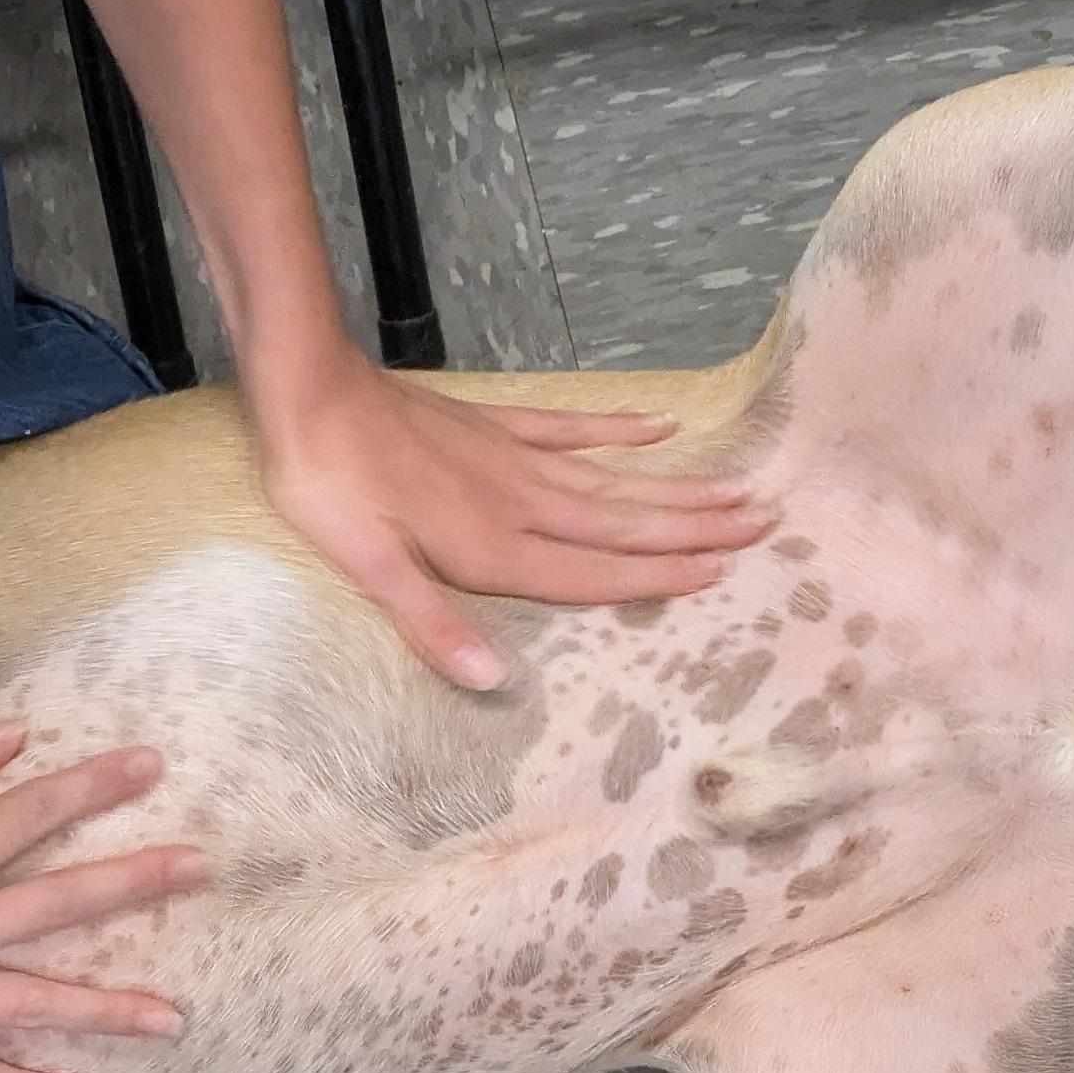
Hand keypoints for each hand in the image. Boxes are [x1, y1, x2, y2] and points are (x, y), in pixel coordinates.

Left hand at [252, 350, 769, 686]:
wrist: (308, 390)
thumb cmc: (328, 486)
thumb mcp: (369, 567)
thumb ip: (433, 624)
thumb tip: (492, 682)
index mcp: (492, 546)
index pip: (591, 570)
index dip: (655, 575)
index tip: (722, 573)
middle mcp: (518, 501)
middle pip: (620, 522)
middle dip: (692, 529)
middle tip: (765, 523)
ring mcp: (509, 457)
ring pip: (609, 479)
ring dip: (671, 488)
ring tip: (734, 490)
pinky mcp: (490, 423)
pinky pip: (568, 428)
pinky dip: (616, 428)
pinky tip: (658, 425)